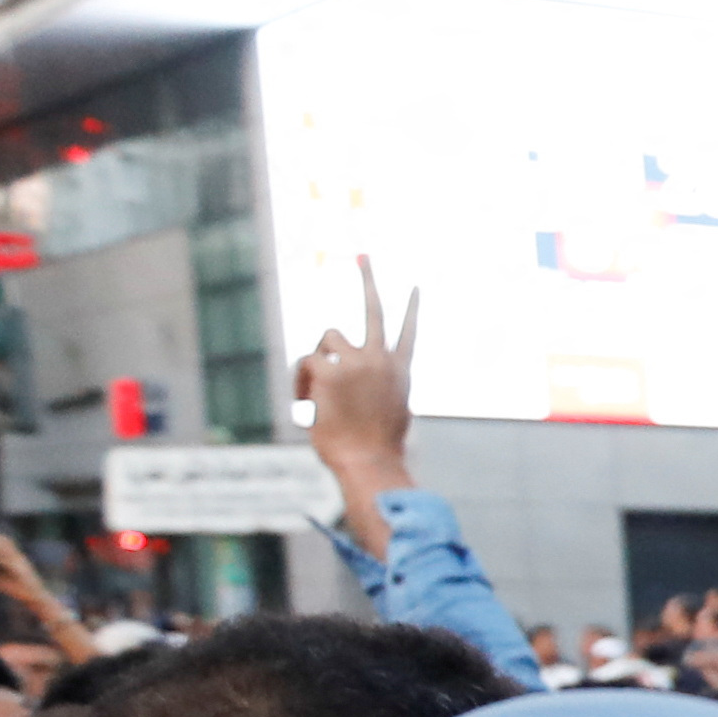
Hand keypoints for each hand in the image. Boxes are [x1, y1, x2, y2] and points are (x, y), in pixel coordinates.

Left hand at [299, 256, 422, 492]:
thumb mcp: (387, 416)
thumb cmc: (375, 449)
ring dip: (320, 360)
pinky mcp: (330, 370)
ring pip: (327, 339)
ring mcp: (357, 362)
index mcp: (401, 372)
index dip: (411, 309)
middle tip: (363, 256)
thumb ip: (376, 391)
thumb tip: (355, 385)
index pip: (408, 333)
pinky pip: (306, 363)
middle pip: (374, 310)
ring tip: (321, 392)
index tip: (415, 287)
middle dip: (369, 280)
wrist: (369, 461)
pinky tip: (310, 405)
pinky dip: (302, 384)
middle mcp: (382, 360)